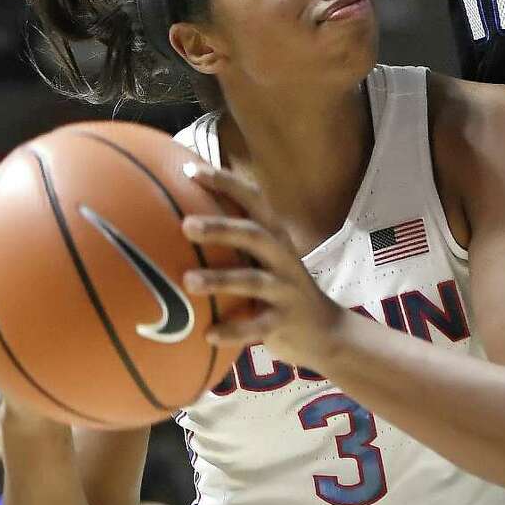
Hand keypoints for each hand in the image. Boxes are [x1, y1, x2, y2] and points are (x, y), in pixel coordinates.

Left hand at [180, 163, 345, 360]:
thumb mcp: (264, 259)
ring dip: (221, 279)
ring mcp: (285, 289)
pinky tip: (208, 334)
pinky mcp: (284, 321)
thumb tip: (180, 218)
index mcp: (274, 237)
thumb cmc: (279, 288)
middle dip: (222, 228)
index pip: (252, 200)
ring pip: (253, 280)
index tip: (191, 170)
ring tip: (188, 282)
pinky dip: (233, 330)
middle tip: (186, 226)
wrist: (325, 331)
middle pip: (254, 235)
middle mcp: (282, 257)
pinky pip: (257, 326)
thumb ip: (235, 240)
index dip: (225, 182)